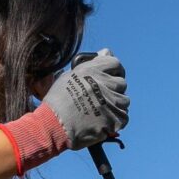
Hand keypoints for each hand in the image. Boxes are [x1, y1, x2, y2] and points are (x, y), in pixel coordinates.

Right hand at [0, 51, 129, 169]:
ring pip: (124, 100)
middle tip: (101, 97)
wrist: (54, 125)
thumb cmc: (57, 102)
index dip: (115, 71)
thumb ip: (90, 64)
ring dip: (116, 105)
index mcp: (92, 71)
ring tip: (101, 111)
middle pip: (121, 83)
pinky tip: (104, 121)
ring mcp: (110, 102)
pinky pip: (123, 117)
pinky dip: (116, 120)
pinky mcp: (114, 119)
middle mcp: (104, 84)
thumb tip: (107, 52)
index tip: (112, 76)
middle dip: (113, 90)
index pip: (115, 64)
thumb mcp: (69, 76)